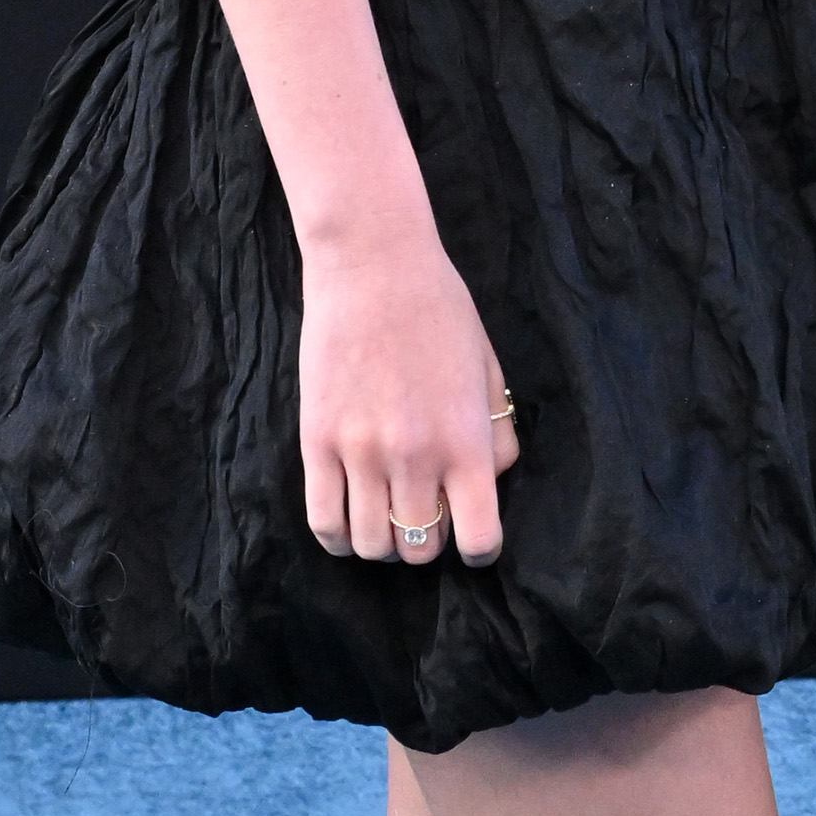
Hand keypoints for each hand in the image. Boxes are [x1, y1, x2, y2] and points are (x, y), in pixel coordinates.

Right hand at [298, 224, 519, 568]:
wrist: (373, 266)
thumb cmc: (439, 310)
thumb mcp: (488, 368)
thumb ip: (497, 430)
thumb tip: (494, 477)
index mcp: (467, 441)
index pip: (480, 538)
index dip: (480, 548)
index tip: (474, 536)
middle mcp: (416, 457)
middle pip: (422, 549)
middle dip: (428, 542)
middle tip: (425, 515)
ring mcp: (362, 453)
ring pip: (371, 544)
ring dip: (382, 543)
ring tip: (384, 518)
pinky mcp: (317, 443)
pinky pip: (323, 522)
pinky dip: (338, 537)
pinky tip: (347, 524)